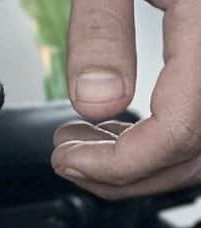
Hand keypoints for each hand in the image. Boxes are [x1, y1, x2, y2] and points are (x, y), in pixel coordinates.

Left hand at [51, 0, 200, 198]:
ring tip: (88, 143)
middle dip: (126, 173)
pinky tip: (127, 123)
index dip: (118, 165)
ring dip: (146, 163)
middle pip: (196, 154)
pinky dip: (170, 138)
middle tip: (70, 158)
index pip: (179, 133)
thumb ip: (102, 29)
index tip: (65, 159)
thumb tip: (93, 103)